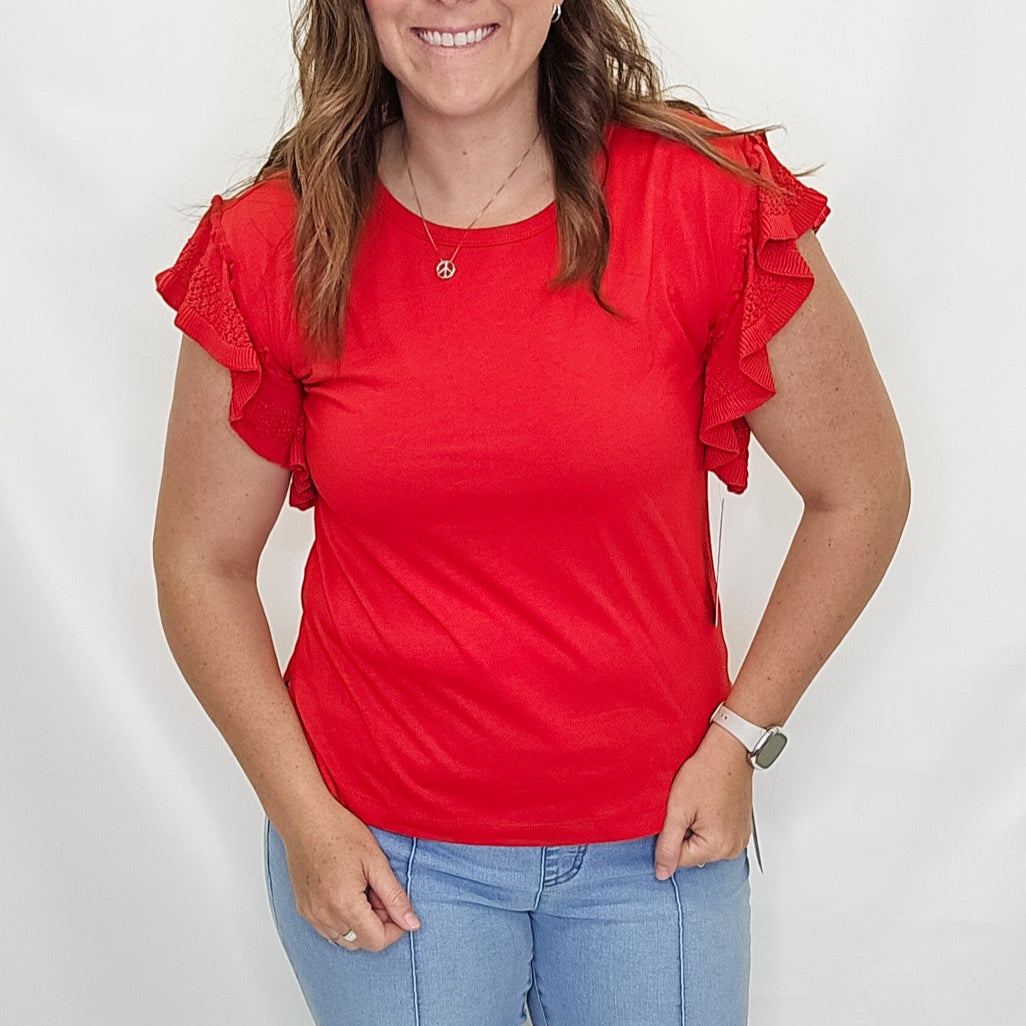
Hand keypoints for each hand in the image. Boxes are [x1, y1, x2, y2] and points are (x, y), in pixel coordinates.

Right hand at [276, 798, 421, 951]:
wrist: (306, 819)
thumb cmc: (339, 832)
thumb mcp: (376, 861)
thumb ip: (395, 897)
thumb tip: (412, 924)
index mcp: (344, 905)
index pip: (376, 942)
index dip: (394, 930)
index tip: (398, 909)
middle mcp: (324, 916)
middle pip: (360, 942)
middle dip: (377, 924)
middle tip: (379, 892)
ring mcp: (310, 914)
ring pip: (343, 939)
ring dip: (359, 924)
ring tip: (362, 890)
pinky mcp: (302, 908)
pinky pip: (327, 929)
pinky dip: (342, 920)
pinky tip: (346, 892)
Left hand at [653, 724, 753, 878]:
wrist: (729, 750)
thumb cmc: (706, 772)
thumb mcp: (678, 810)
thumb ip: (667, 845)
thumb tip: (662, 872)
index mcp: (717, 847)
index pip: (679, 859)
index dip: (669, 835)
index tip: (676, 814)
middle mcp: (733, 848)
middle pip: (693, 853)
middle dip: (684, 832)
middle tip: (688, 806)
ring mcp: (739, 838)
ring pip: (704, 844)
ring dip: (696, 827)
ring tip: (699, 803)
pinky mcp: (741, 828)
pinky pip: (717, 835)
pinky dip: (708, 823)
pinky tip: (708, 803)